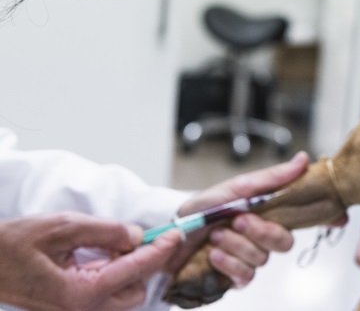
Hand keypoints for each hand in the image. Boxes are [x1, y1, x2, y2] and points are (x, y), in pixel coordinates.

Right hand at [0, 212, 181, 310]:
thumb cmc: (10, 246)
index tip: (174, 234)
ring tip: (111, 244)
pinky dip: (113, 272)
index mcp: (79, 294)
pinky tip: (101, 253)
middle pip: (136, 290)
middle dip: (144, 263)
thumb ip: (105, 230)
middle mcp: (81, 309)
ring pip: (123, 294)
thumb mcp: (61, 227)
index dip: (158, 250)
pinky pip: (106, 292)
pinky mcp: (72, 306)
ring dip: (128, 269)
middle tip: (136, 236)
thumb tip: (137, 234)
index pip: (134, 270)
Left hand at [167, 152, 308, 287]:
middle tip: (235, 221)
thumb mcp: (237, 186)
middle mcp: (262, 239)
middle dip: (257, 232)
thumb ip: (272, 177)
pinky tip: (213, 254)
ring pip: (260, 258)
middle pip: (283, 244)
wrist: (174, 230)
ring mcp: (251, 258)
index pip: (293, 223)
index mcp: (267, 216)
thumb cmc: (204, 207)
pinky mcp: (237, 277)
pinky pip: (244, 275)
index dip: (279, 221)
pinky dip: (227, 263)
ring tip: (214, 235)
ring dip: (234, 245)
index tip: (251, 211)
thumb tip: (303, 159)